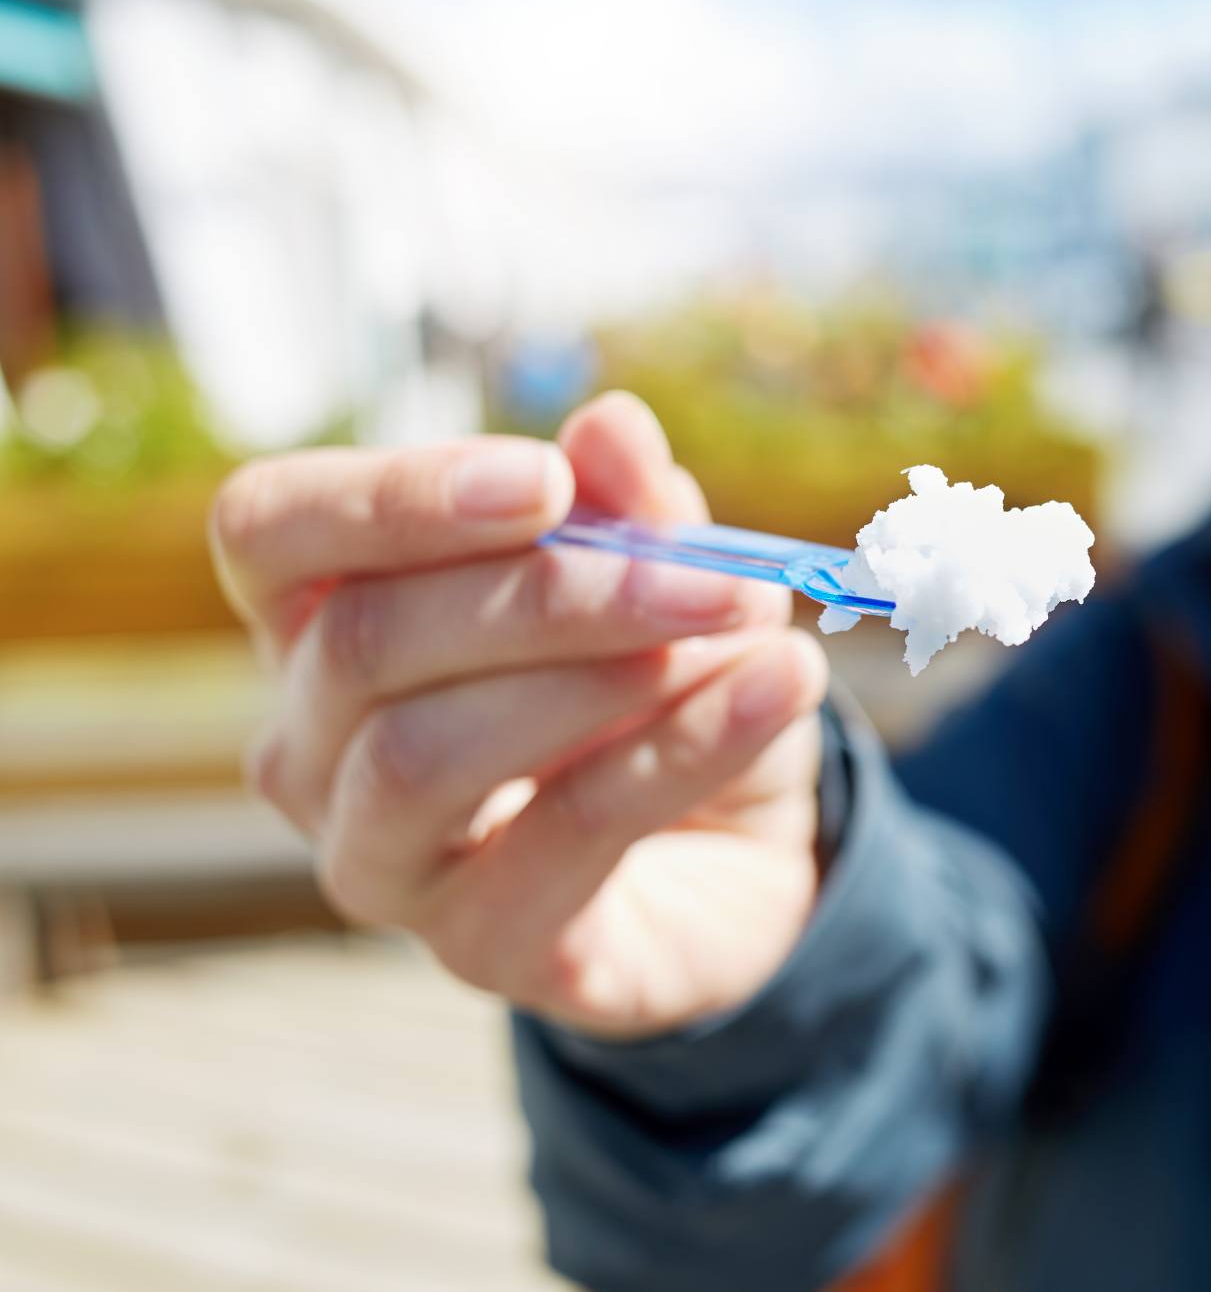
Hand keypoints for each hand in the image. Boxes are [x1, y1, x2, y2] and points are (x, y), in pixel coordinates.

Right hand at [211, 392, 829, 1038]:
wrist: (739, 851)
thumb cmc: (657, 688)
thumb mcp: (660, 578)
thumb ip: (626, 506)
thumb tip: (612, 425)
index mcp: (322, 621)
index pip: (268, 532)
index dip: (392, 498)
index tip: (545, 478)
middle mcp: (311, 746)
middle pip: (366, 641)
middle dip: (554, 593)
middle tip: (718, 575)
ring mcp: (378, 862)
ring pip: (425, 753)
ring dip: (605, 675)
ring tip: (754, 631)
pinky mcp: (476, 947)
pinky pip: (562, 836)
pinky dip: (683, 749)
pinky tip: (778, 689)